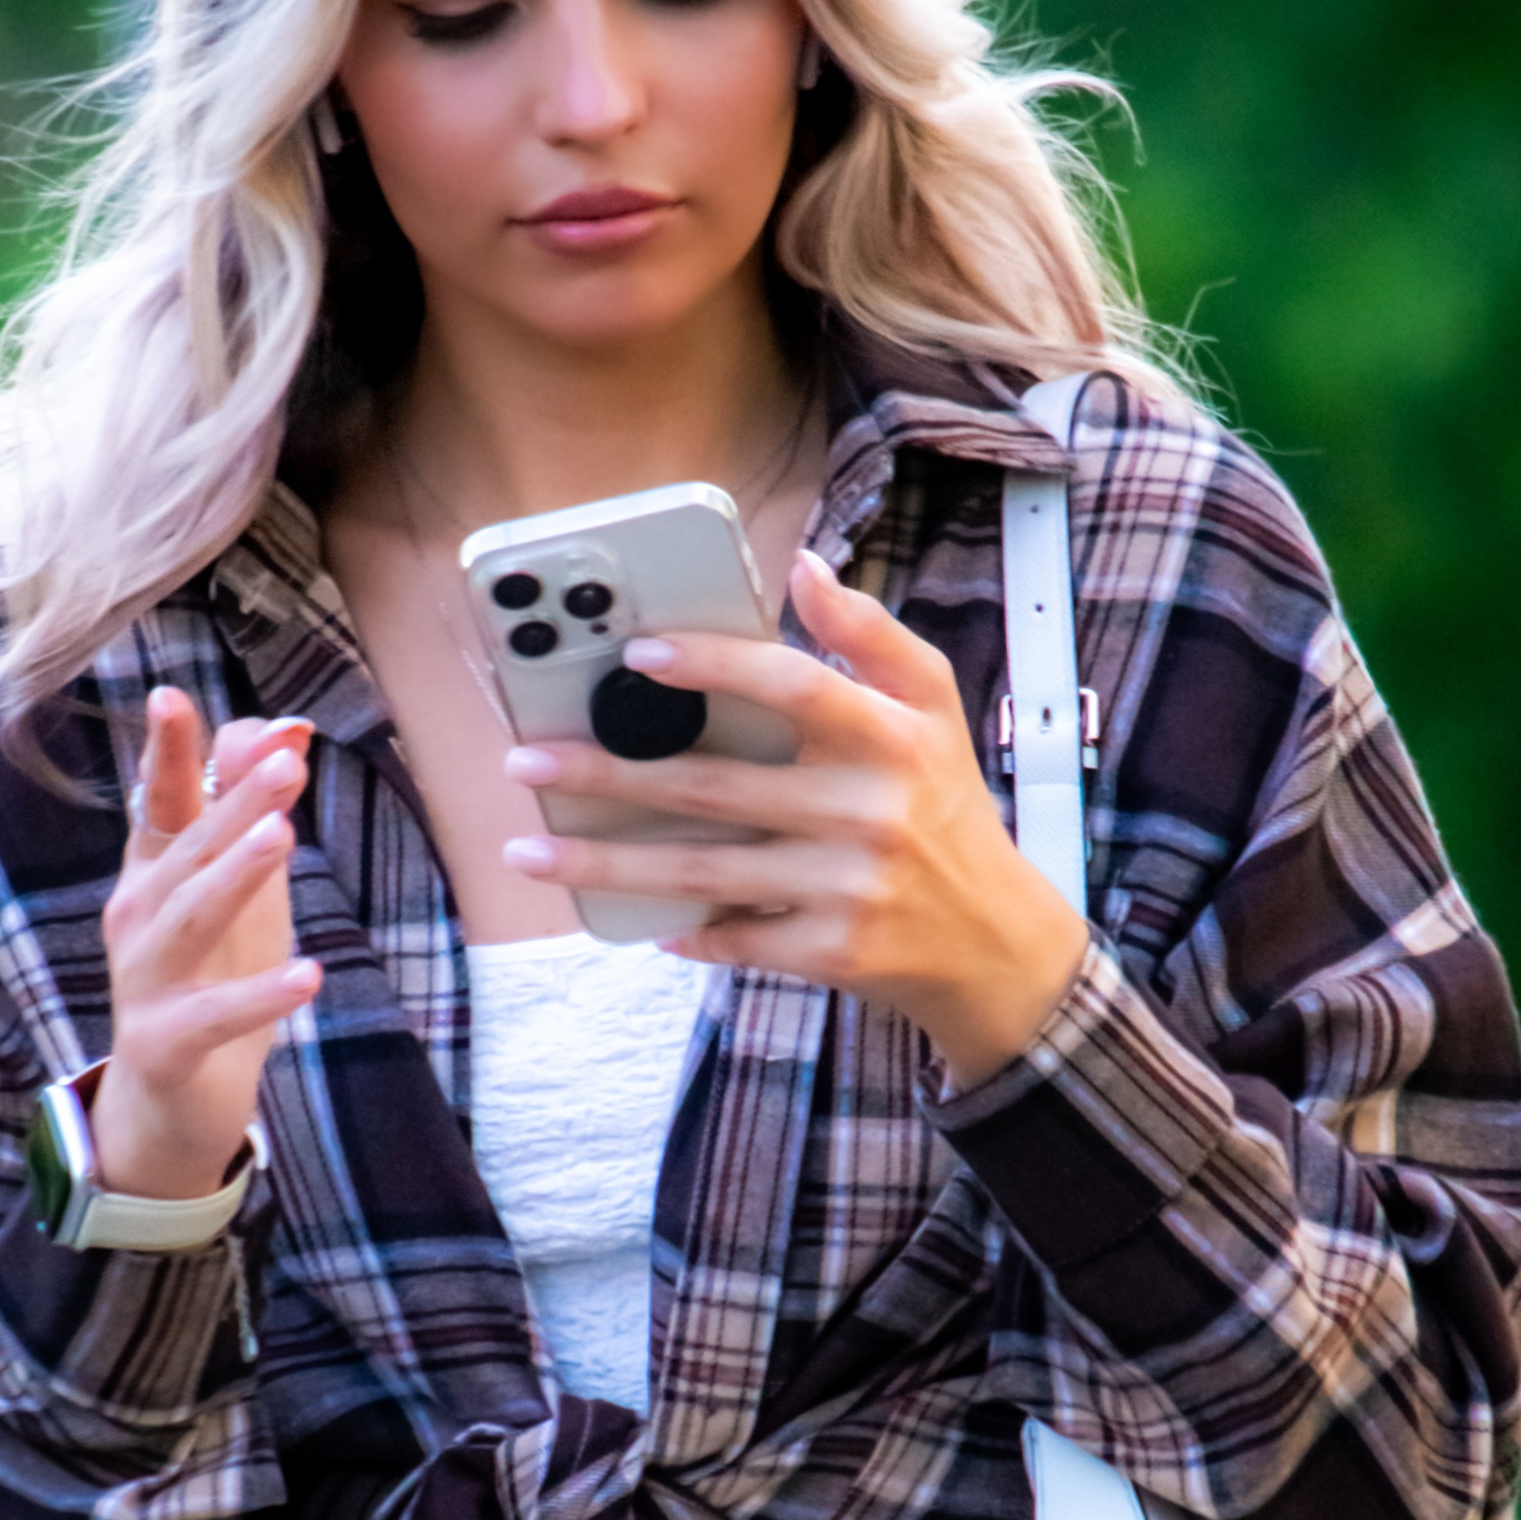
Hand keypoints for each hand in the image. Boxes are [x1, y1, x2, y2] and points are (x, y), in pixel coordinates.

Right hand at [89, 694, 319, 1200]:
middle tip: (284, 761)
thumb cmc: (209, 975)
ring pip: (191, 918)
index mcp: (152, 871)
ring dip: (235, 874)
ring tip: (281, 835)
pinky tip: (308, 975)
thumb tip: (288, 728)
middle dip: (234, 802)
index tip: (171, 696)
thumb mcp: (237, 887)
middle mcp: (137, 916)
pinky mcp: (167, 1042)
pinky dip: (261, 996)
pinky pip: (217, 1015)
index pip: (160, 799)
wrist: (171, 1098)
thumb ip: (253, 810)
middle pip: (188, 849)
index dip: (167, 751)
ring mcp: (146, 980)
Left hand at [500, 550, 1087, 1090]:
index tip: (637, 655)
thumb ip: (871, 636)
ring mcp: (846, 887)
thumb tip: (804, 567)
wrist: (993, 940)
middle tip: (528, 762)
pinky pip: (733, 937)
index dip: (715, 666)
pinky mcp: (830, 952)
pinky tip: (633, 920)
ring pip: (703, 870)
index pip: (793, 686)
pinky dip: (682, 928)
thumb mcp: (932, 709)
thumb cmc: (942, 805)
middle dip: (608, 775)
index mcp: (890, 737)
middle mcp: (868, 810)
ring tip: (530, 852)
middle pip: (715, 787)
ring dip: (606, 866)